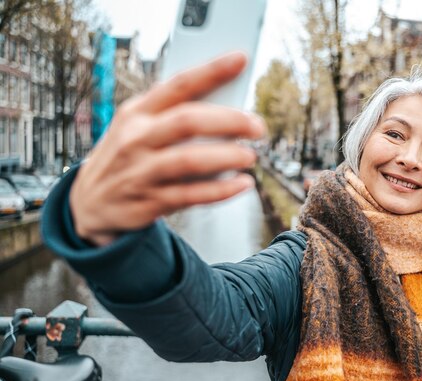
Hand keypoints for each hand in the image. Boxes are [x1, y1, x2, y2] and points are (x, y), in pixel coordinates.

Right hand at [70, 52, 265, 246]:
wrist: (89, 202)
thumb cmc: (125, 156)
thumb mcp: (137, 126)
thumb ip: (172, 114)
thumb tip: (227, 105)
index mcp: (137, 112)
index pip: (178, 85)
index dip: (211, 71)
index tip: (239, 60)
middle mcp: (136, 138)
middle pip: (187, 122)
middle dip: (229, 121)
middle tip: (256, 126)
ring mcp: (141, 171)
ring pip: (189, 160)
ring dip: (226, 157)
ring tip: (250, 157)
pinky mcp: (148, 202)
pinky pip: (191, 195)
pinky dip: (221, 190)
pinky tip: (242, 184)